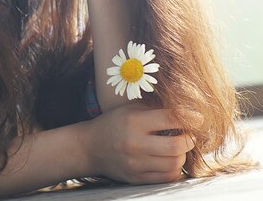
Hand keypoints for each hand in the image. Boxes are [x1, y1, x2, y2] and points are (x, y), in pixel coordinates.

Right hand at [81, 104, 195, 183]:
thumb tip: (185, 109)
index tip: (198, 117)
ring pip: (175, 163)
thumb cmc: (113, 124)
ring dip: (182, 155)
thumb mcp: (129, 109)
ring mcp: (135, 163)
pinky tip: (170, 160)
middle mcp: (135, 143)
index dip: (190, 117)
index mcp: (133, 121)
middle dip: (189, 140)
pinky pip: (167, 177)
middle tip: (189, 135)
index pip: (170, 119)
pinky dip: (174, 168)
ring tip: (178, 148)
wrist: (89, 147)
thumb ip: (154, 109)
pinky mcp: (136, 178)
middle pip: (176, 146)